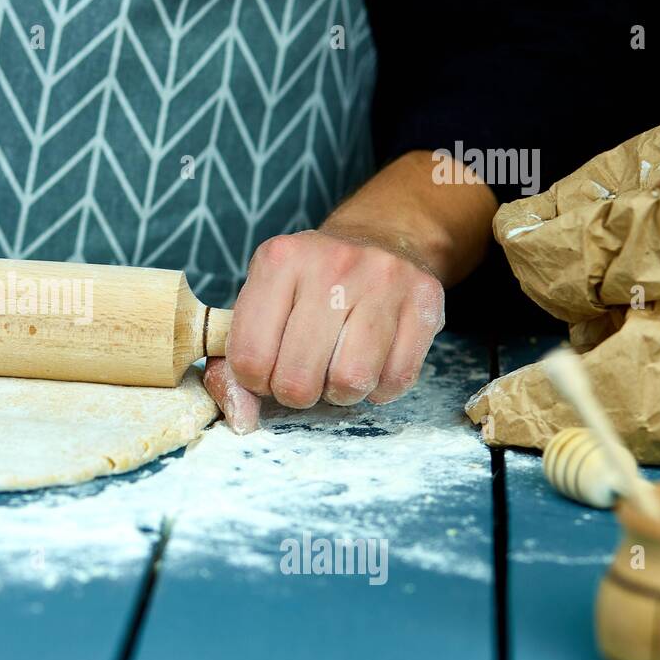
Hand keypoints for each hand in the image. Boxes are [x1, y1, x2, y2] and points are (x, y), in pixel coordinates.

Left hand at [204, 229, 444, 431]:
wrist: (381, 238)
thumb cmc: (309, 285)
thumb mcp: (260, 304)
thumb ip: (233, 365)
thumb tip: (243, 420)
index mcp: (279, 260)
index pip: (250, 356)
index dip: (254, 382)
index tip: (265, 372)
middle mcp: (332, 263)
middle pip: (300, 377)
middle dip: (296, 393)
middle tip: (302, 376)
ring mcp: (383, 278)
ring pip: (352, 381)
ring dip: (340, 393)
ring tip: (336, 370)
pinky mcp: (426, 298)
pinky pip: (397, 378)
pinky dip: (380, 389)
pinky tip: (371, 365)